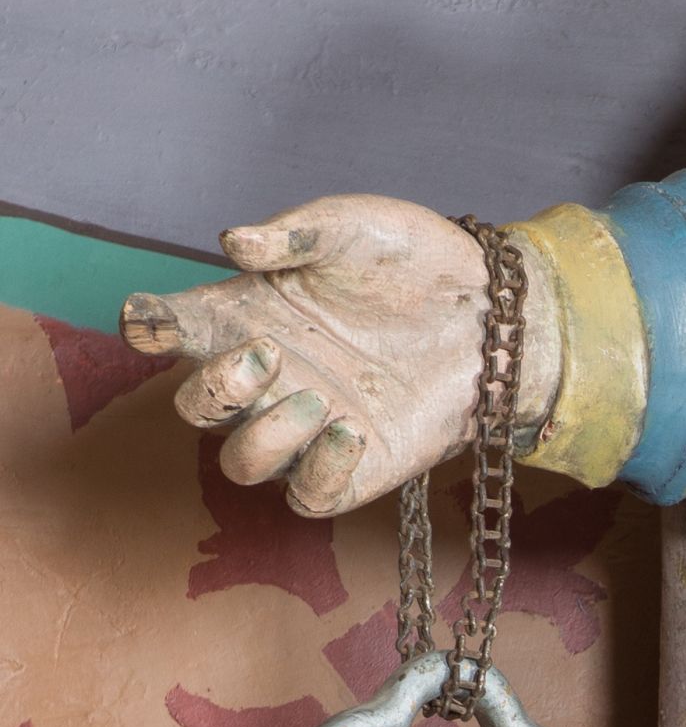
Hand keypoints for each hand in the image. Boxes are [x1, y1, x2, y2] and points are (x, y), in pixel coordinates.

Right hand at [120, 194, 559, 518]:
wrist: (496, 314)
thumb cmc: (414, 263)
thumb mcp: (353, 227)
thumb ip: (295, 235)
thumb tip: (235, 242)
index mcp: (248, 315)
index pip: (171, 329)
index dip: (147, 327)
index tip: (149, 318)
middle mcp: (268, 377)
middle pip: (194, 408)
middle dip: (212, 390)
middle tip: (265, 353)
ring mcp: (307, 428)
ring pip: (243, 464)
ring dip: (264, 435)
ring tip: (317, 396)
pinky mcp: (353, 470)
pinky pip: (307, 499)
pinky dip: (317, 472)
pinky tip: (350, 431)